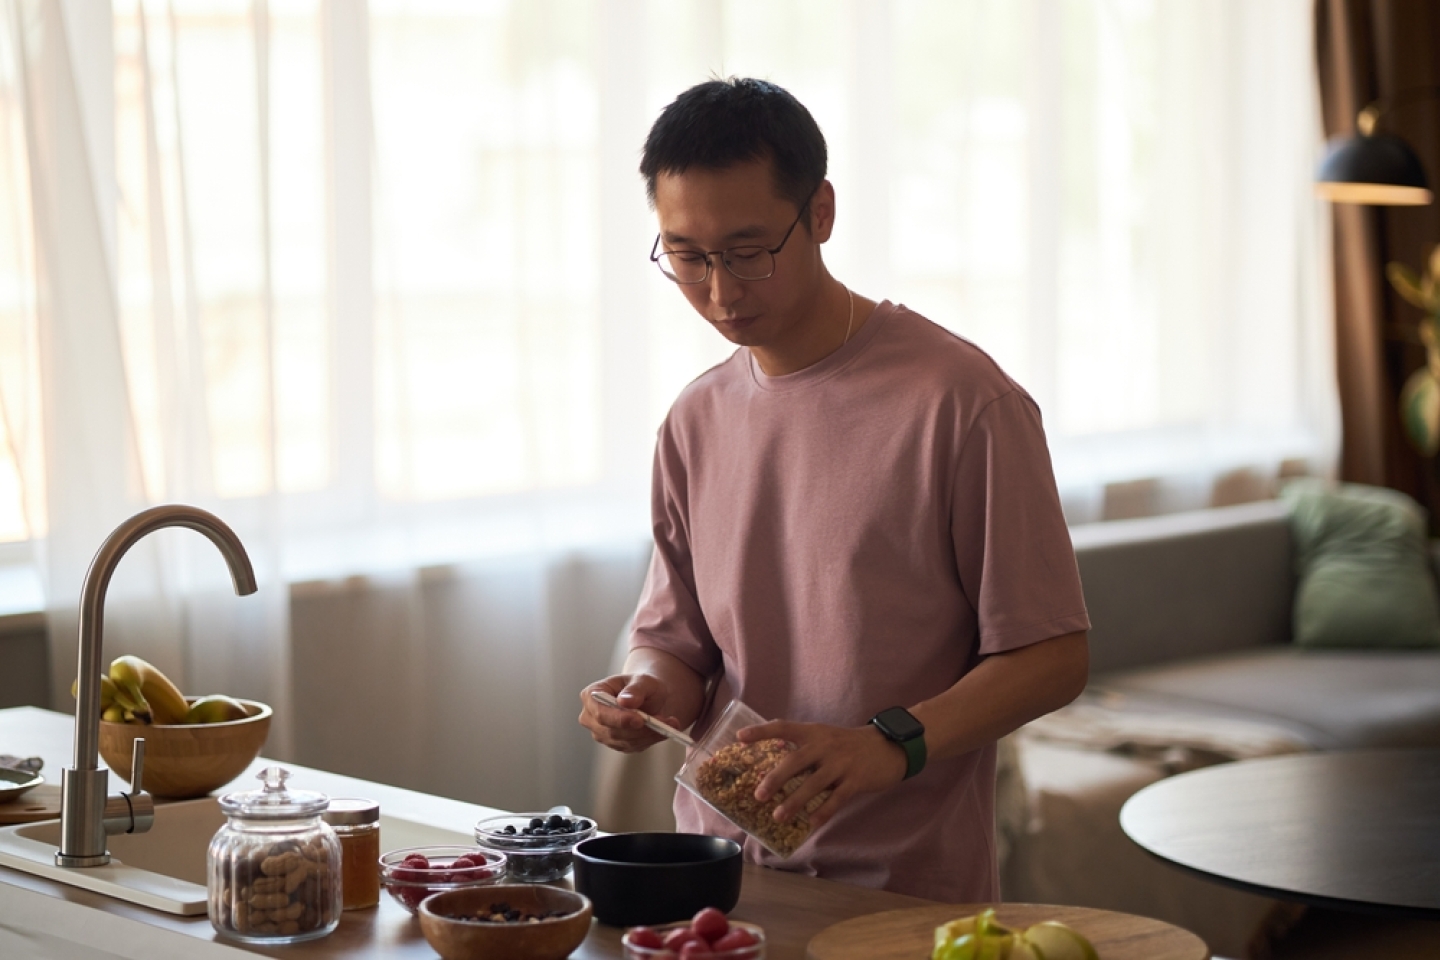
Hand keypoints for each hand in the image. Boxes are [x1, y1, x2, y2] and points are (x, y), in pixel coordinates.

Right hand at [578, 674, 685, 753]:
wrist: (647, 695)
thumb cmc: (640, 684)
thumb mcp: (642, 680)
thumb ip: (635, 690)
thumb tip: (625, 702)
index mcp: (591, 696)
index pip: (599, 712)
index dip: (618, 718)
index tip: (639, 720)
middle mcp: (591, 718)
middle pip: (612, 731)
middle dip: (640, 729)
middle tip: (664, 722)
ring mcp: (603, 734)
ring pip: (626, 741)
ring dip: (650, 734)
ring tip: (670, 722)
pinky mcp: (617, 744)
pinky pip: (635, 746)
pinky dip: (651, 739)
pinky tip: (664, 729)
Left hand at [737, 719, 906, 828]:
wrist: (889, 747)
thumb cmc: (849, 746)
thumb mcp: (826, 739)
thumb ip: (804, 750)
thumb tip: (773, 769)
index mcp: (815, 733)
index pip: (783, 727)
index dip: (761, 731)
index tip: (740, 737)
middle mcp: (826, 745)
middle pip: (797, 760)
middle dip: (776, 778)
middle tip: (758, 795)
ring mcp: (842, 763)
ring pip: (814, 783)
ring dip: (795, 801)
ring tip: (778, 816)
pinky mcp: (857, 780)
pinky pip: (837, 798)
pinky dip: (823, 811)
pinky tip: (811, 823)